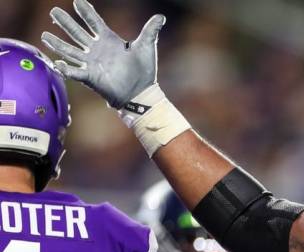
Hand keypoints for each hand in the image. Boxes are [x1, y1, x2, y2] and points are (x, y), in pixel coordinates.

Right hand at [41, 0, 164, 108]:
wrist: (141, 93)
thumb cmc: (144, 71)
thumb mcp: (146, 47)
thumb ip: (150, 31)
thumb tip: (161, 17)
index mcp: (109, 40)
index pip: (94, 22)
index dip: (86, 12)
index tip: (77, 1)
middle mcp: (97, 50)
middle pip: (77, 33)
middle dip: (65, 23)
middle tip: (53, 11)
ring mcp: (92, 63)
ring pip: (70, 50)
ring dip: (57, 44)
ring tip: (44, 35)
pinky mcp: (90, 77)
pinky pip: (74, 72)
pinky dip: (65, 68)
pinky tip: (56, 62)